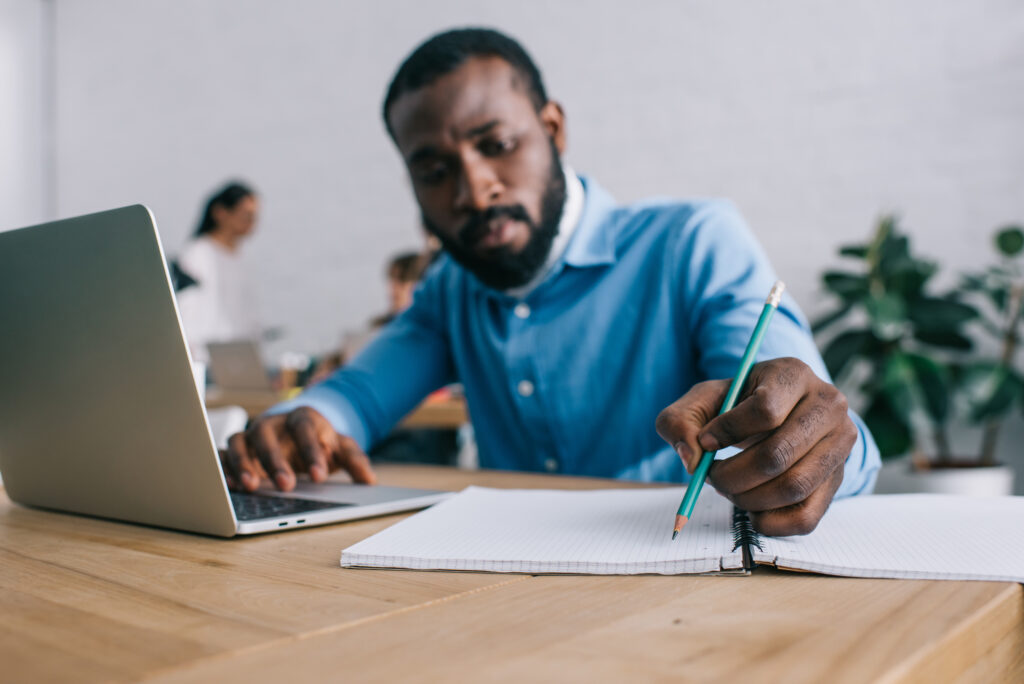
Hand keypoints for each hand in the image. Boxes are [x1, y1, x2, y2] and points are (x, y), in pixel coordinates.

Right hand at [221, 407, 375, 491]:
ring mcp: (252, 435)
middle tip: (286, 485)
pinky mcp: (237, 449)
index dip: (311, 452)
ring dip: (242, 463)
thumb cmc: (319, 441)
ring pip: (240, 441)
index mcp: (302, 418)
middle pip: (268, 434)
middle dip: (275, 460)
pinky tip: (229, 486)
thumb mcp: (341, 447)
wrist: (298, 432)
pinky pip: (224, 454)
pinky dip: (224, 467)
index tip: (319, 476)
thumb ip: (355, 460)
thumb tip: (369, 480)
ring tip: (250, 487)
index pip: (305, 429)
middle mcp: (274, 424)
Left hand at [655, 357, 856, 535]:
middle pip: (777, 455)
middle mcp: (828, 406)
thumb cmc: (736, 406)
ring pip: (792, 487)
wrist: (777, 415)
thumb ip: (679, 421)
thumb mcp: (702, 400)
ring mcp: (840, 445)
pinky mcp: (839, 480)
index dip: (726, 433)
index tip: (706, 442)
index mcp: (794, 374)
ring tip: (728, 488)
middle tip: (711, 476)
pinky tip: (750, 508)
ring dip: (748, 499)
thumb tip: (691, 458)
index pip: (765, 410)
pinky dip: (770, 522)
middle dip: (732, 475)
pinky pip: (806, 516)